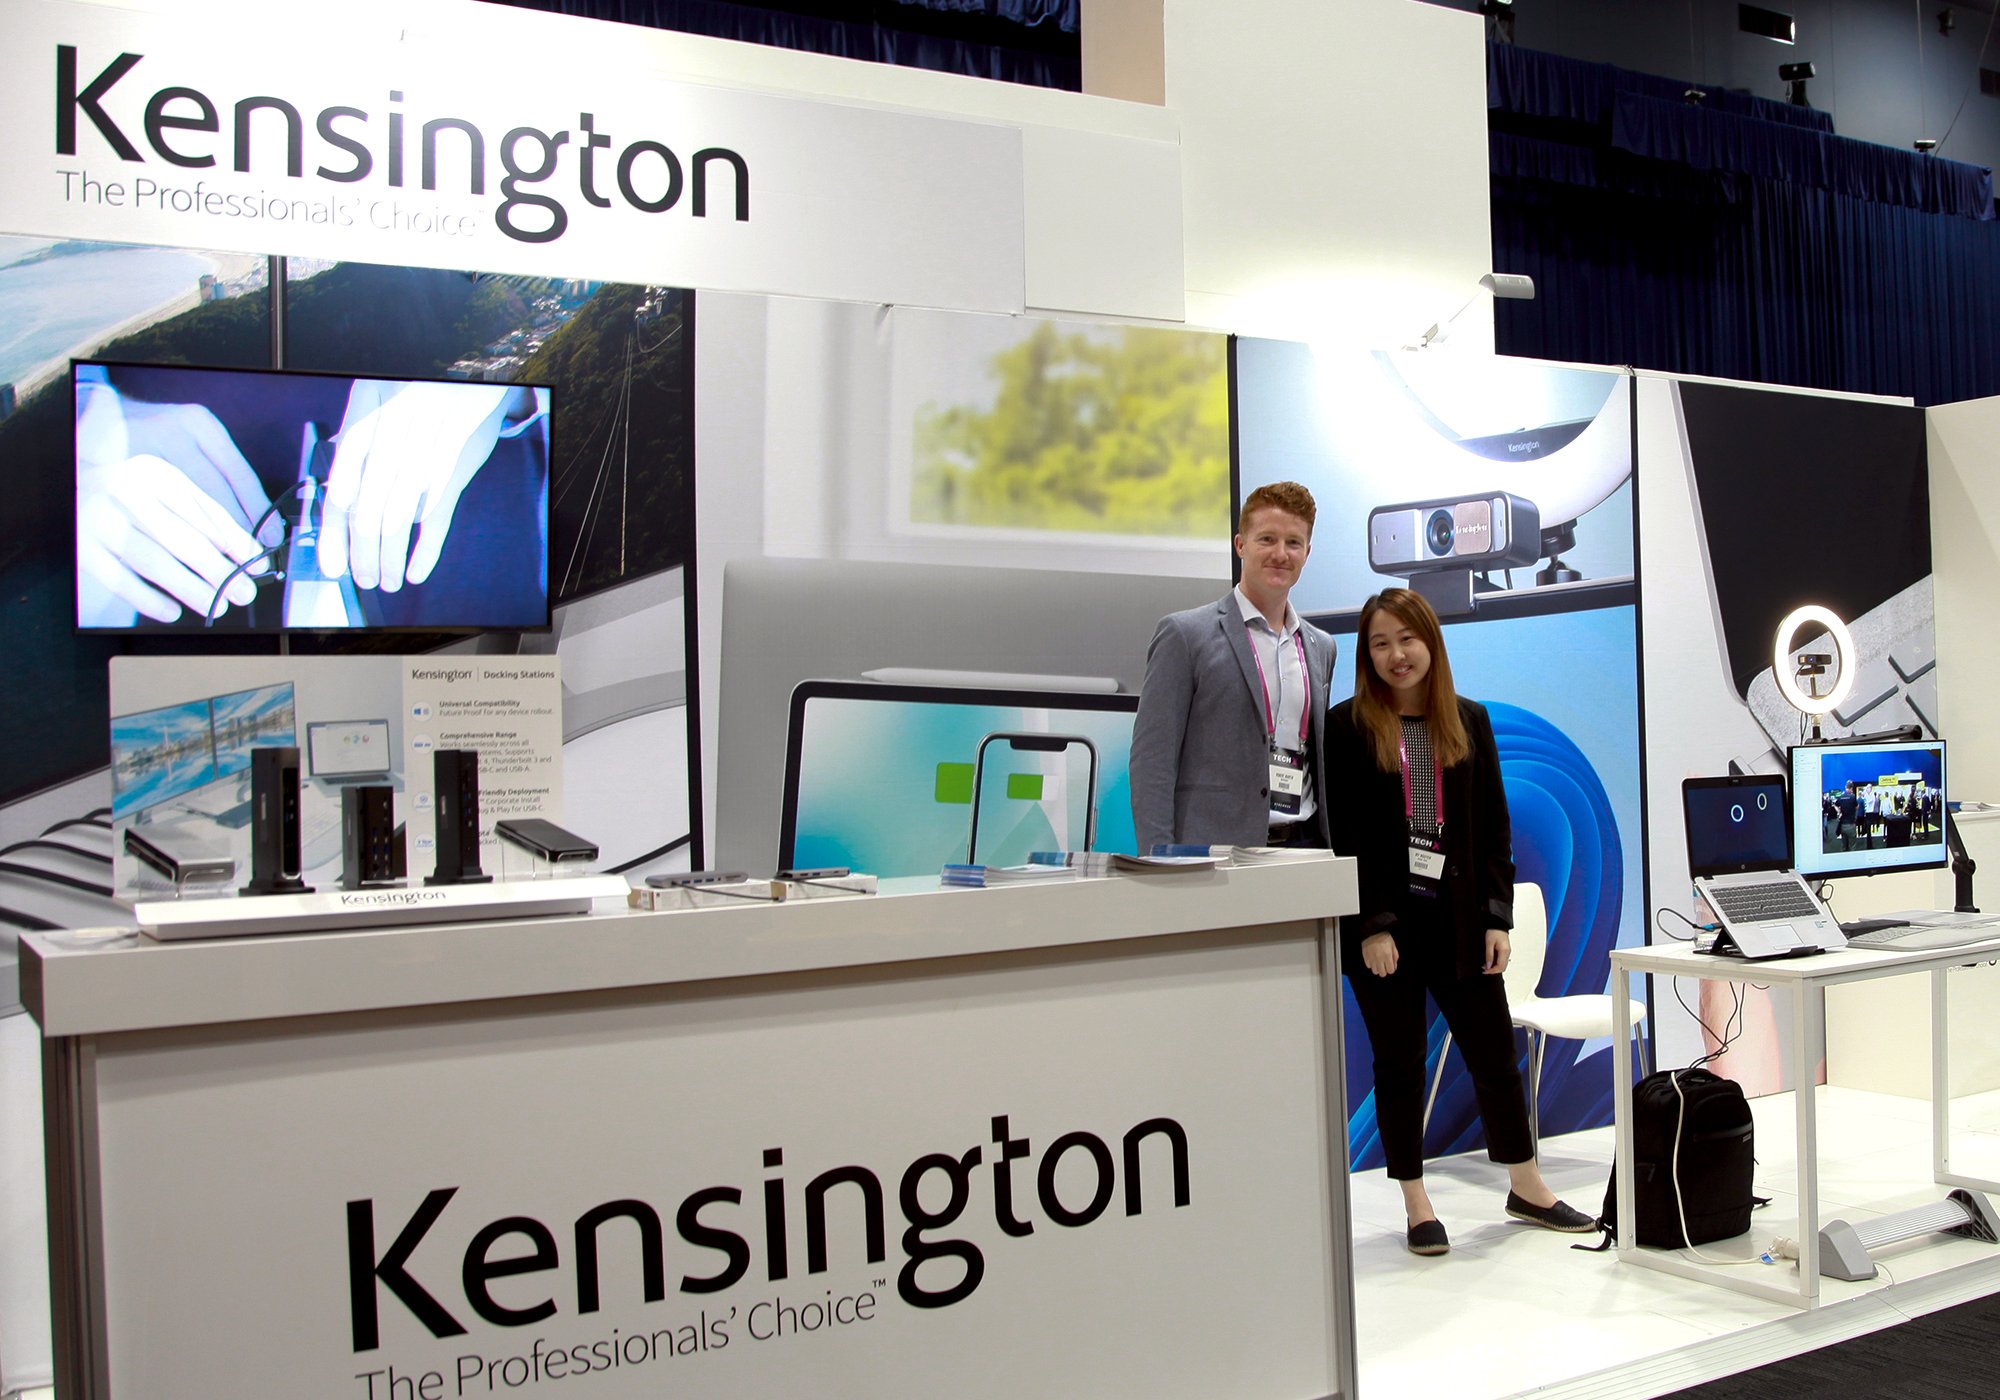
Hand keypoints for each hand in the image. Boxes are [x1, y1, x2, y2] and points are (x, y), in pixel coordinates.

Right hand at [74, 385, 273, 624]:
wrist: (70, 484)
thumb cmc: (130, 491)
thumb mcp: (166, 486)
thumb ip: (203, 511)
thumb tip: (246, 552)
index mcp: (155, 473)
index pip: (205, 512)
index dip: (237, 542)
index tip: (259, 564)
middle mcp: (126, 491)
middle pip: (183, 539)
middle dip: (220, 571)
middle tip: (245, 592)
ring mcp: (101, 519)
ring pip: (154, 561)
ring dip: (191, 588)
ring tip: (218, 605)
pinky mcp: (82, 545)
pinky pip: (119, 580)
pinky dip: (149, 600)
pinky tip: (173, 611)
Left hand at [319, 381, 526, 591]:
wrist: (468, 377)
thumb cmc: (419, 398)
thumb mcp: (378, 408)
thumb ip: (359, 450)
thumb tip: (342, 495)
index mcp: (363, 424)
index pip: (340, 491)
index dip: (333, 534)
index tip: (333, 565)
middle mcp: (387, 435)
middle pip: (366, 510)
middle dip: (363, 553)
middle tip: (363, 578)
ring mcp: (421, 449)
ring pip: (397, 517)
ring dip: (389, 556)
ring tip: (386, 579)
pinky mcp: (454, 462)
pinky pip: (436, 514)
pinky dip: (425, 549)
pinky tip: (416, 571)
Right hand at [1361, 931, 1398, 976]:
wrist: (1372, 931)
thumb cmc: (1384, 938)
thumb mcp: (1393, 946)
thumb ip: (1395, 957)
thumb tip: (1394, 966)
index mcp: (1387, 956)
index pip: (1390, 971)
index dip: (1391, 969)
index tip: (1390, 966)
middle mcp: (1379, 959)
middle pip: (1382, 973)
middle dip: (1384, 971)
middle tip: (1384, 966)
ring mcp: (1371, 958)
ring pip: (1374, 971)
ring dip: (1377, 969)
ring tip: (1378, 963)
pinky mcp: (1365, 957)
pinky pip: (1368, 966)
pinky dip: (1371, 964)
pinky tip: (1373, 959)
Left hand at [1484, 927, 1510, 973]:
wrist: (1498, 924)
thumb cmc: (1494, 932)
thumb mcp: (1489, 943)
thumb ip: (1489, 955)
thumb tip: (1488, 965)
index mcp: (1504, 951)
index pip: (1500, 966)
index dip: (1492, 971)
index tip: (1485, 971)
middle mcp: (1507, 953)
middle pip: (1502, 967)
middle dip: (1493, 971)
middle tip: (1485, 970)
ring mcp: (1507, 952)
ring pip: (1503, 965)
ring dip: (1495, 967)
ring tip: (1486, 966)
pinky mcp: (1505, 951)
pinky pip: (1502, 960)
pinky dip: (1496, 963)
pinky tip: (1490, 962)